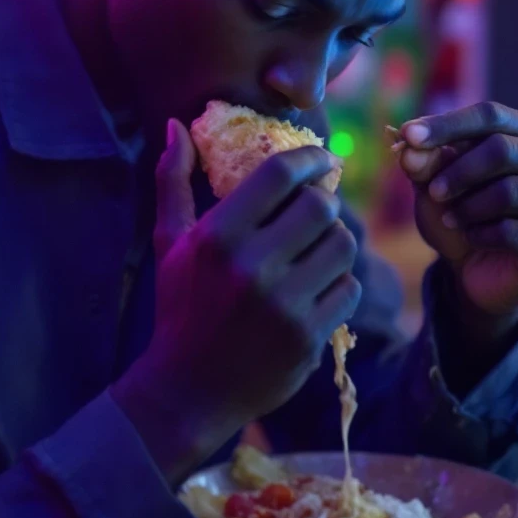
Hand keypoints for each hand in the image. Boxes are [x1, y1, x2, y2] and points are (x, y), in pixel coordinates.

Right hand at [112, 119, 360, 484]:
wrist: (187, 391)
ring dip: (336, 241)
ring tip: (317, 248)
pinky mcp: (308, 338)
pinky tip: (317, 287)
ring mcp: (284, 305)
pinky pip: (349, 288)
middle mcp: (252, 267)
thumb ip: (173, 180)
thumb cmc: (179, 306)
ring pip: (344, 245)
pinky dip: (340, 283)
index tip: (321, 159)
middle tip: (317, 208)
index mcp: (217, 237)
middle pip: (321, 206)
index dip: (310, 158)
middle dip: (325, 201)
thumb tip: (176, 126)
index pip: (280, 174)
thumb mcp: (168, 243)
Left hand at [398, 102, 517, 321]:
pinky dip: (480, 235)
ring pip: (509, 192)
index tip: (409, 135)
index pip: (490, 115)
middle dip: (458, 172)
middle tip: (433, 192)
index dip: (447, 124)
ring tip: (452, 218)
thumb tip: (409, 147)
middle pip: (502, 150)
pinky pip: (512, 231)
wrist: (477, 268)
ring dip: (467, 208)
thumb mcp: (433, 182)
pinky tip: (473, 238)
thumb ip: (423, 161)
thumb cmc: (460, 210)